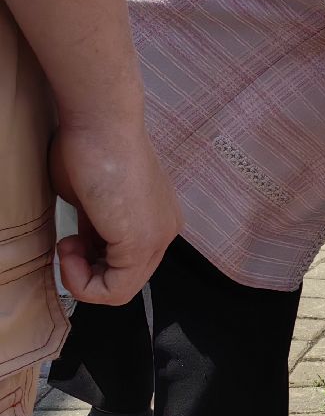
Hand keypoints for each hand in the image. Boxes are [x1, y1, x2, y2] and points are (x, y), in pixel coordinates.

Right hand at [50, 119, 181, 304]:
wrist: (100, 124)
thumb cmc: (90, 150)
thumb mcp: (91, 203)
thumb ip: (94, 228)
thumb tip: (86, 244)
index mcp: (157, 219)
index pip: (126, 266)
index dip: (90, 262)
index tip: (73, 237)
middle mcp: (165, 230)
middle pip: (124, 282)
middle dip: (85, 273)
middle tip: (67, 244)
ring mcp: (158, 236)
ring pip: (119, 291)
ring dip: (80, 278)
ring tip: (68, 243)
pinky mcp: (142, 241)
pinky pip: (113, 290)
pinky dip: (81, 281)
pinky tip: (69, 246)